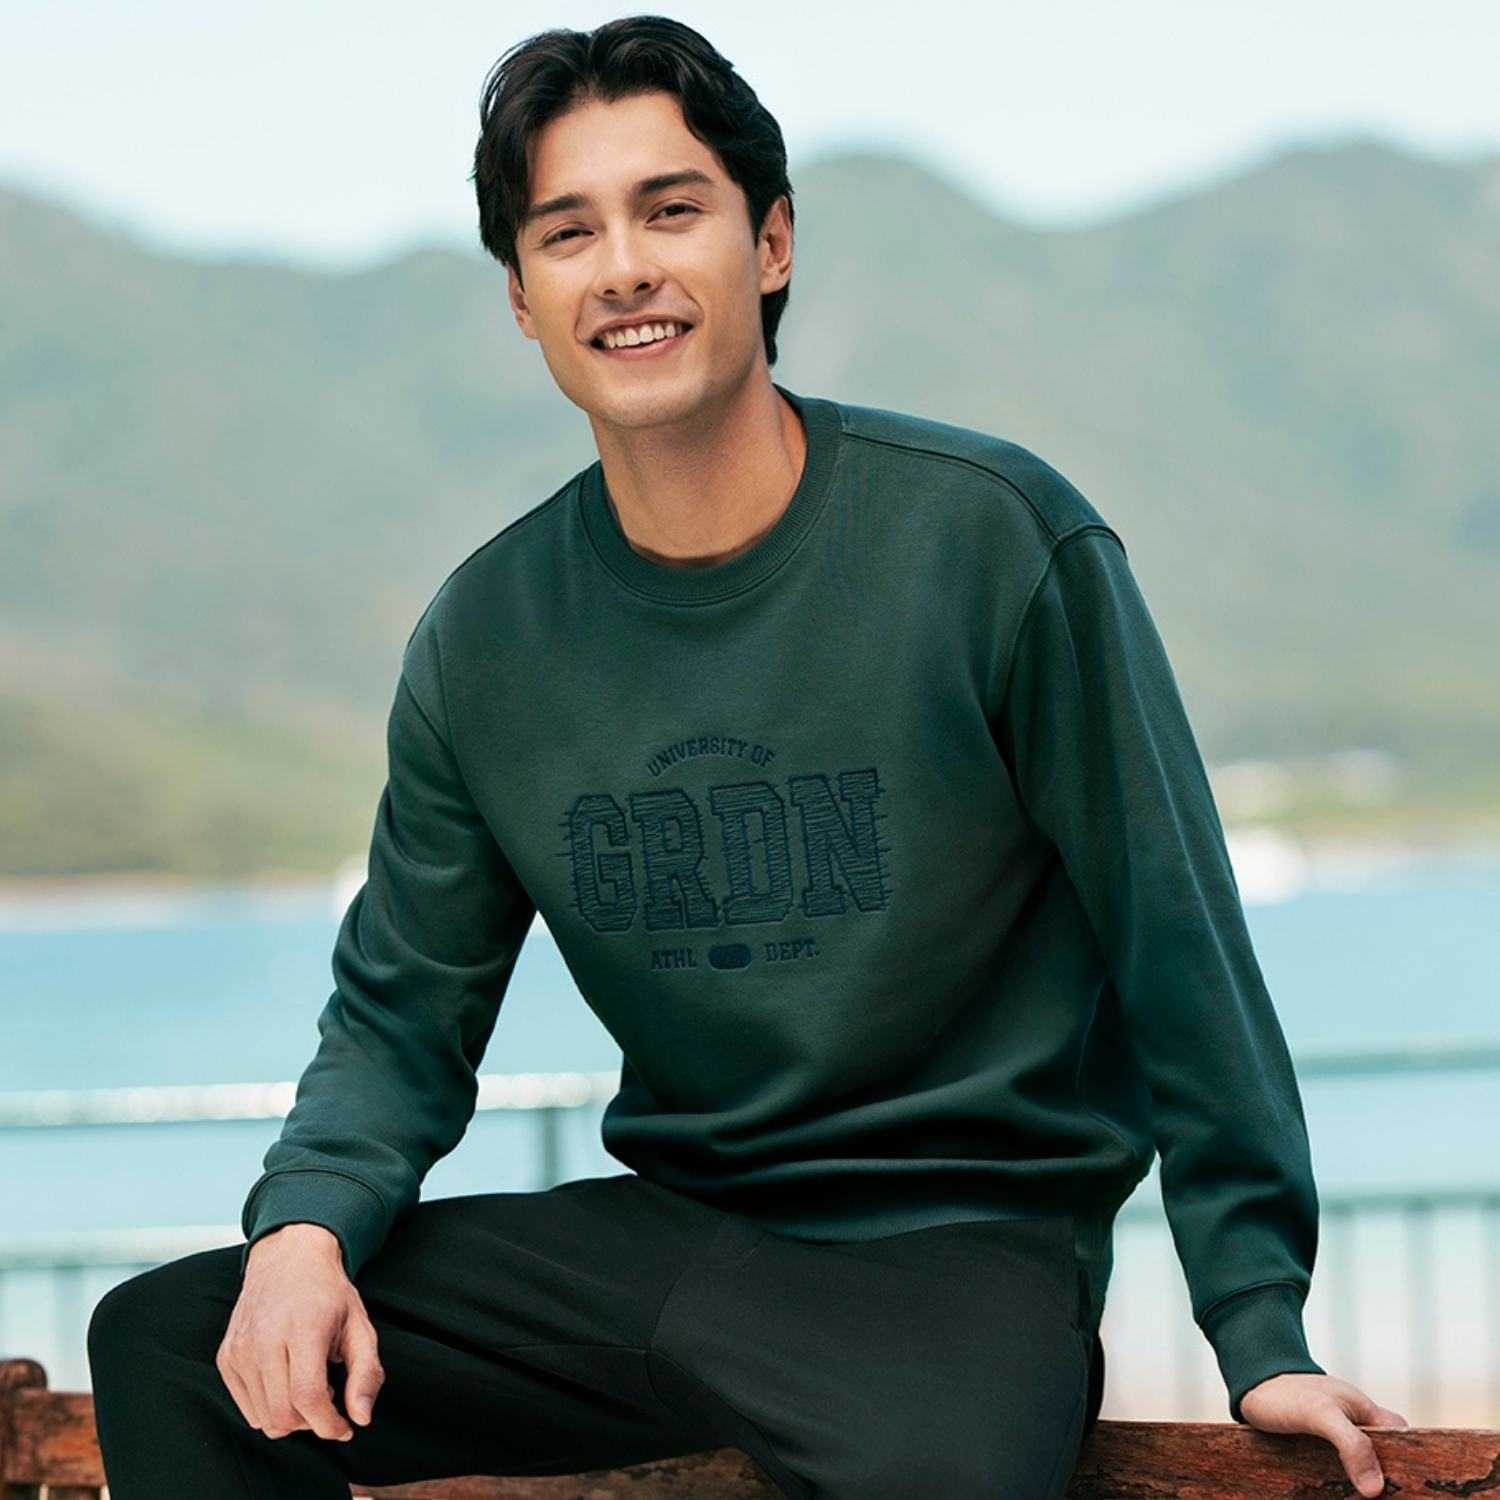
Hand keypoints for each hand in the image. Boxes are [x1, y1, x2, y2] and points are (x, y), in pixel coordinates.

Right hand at [217, 1223, 385, 1441]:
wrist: (288, 1258)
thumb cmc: (329, 1293)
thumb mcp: (360, 1325)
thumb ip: (366, 1373)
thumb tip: (361, 1418)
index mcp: (303, 1327)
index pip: (308, 1397)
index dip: (329, 1424)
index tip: (345, 1427)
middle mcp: (264, 1339)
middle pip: (284, 1414)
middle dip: (312, 1423)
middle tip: (329, 1401)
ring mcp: (240, 1349)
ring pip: (264, 1418)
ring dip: (292, 1417)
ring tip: (309, 1386)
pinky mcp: (226, 1357)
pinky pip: (247, 1408)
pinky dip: (270, 1408)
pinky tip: (287, 1381)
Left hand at [1239, 1371, 1408, 1497]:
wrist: (1250, 1386)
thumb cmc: (1285, 1393)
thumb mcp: (1320, 1414)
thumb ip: (1351, 1444)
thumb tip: (1376, 1489)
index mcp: (1369, 1413)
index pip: (1406, 1445)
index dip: (1409, 1469)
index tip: (1408, 1494)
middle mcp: (1359, 1427)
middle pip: (1386, 1463)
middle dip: (1386, 1484)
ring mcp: (1339, 1439)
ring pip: (1361, 1471)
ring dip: (1360, 1488)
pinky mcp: (1320, 1452)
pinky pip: (1338, 1474)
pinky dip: (1340, 1487)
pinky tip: (1335, 1499)